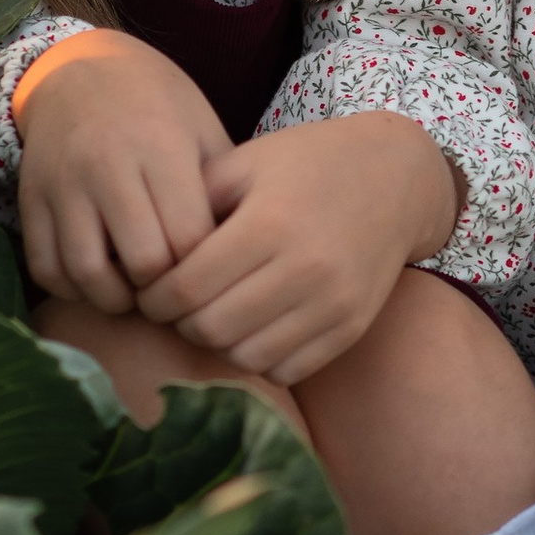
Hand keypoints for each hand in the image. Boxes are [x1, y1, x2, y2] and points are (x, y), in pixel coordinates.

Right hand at [13, 30, 232, 313]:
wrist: (79, 68)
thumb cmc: (158, 106)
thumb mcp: (202, 129)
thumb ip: (224, 190)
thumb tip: (244, 257)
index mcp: (161, 146)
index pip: (189, 238)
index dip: (206, 268)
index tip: (211, 269)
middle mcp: (107, 165)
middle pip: (143, 262)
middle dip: (165, 288)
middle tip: (176, 288)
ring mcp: (63, 184)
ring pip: (88, 273)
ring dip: (118, 298)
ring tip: (137, 290)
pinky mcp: (31, 200)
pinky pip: (46, 268)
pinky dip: (73, 289)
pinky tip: (98, 280)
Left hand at [135, 110, 462, 385]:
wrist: (396, 178)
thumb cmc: (304, 164)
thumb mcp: (244, 164)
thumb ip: (191, 206)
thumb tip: (138, 257)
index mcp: (269, 224)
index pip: (187, 288)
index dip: (154, 298)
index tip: (150, 291)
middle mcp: (305, 269)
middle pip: (211, 329)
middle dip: (181, 323)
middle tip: (176, 307)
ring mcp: (333, 303)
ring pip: (246, 357)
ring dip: (219, 344)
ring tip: (213, 315)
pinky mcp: (351, 327)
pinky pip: (286, 369)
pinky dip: (258, 357)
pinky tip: (252, 327)